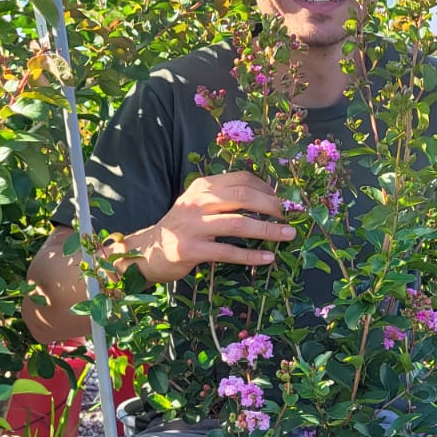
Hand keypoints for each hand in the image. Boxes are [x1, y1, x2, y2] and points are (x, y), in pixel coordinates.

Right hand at [118, 171, 295, 283]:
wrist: (146, 251)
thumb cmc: (181, 228)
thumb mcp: (198, 205)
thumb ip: (224, 199)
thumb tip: (266, 199)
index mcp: (202, 187)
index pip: (241, 179)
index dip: (267, 188)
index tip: (283, 200)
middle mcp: (197, 201)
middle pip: (244, 197)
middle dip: (273, 206)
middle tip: (290, 217)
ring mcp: (193, 225)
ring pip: (239, 223)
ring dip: (268, 230)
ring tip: (288, 235)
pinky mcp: (191, 249)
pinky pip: (228, 251)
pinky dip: (251, 254)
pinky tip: (268, 258)